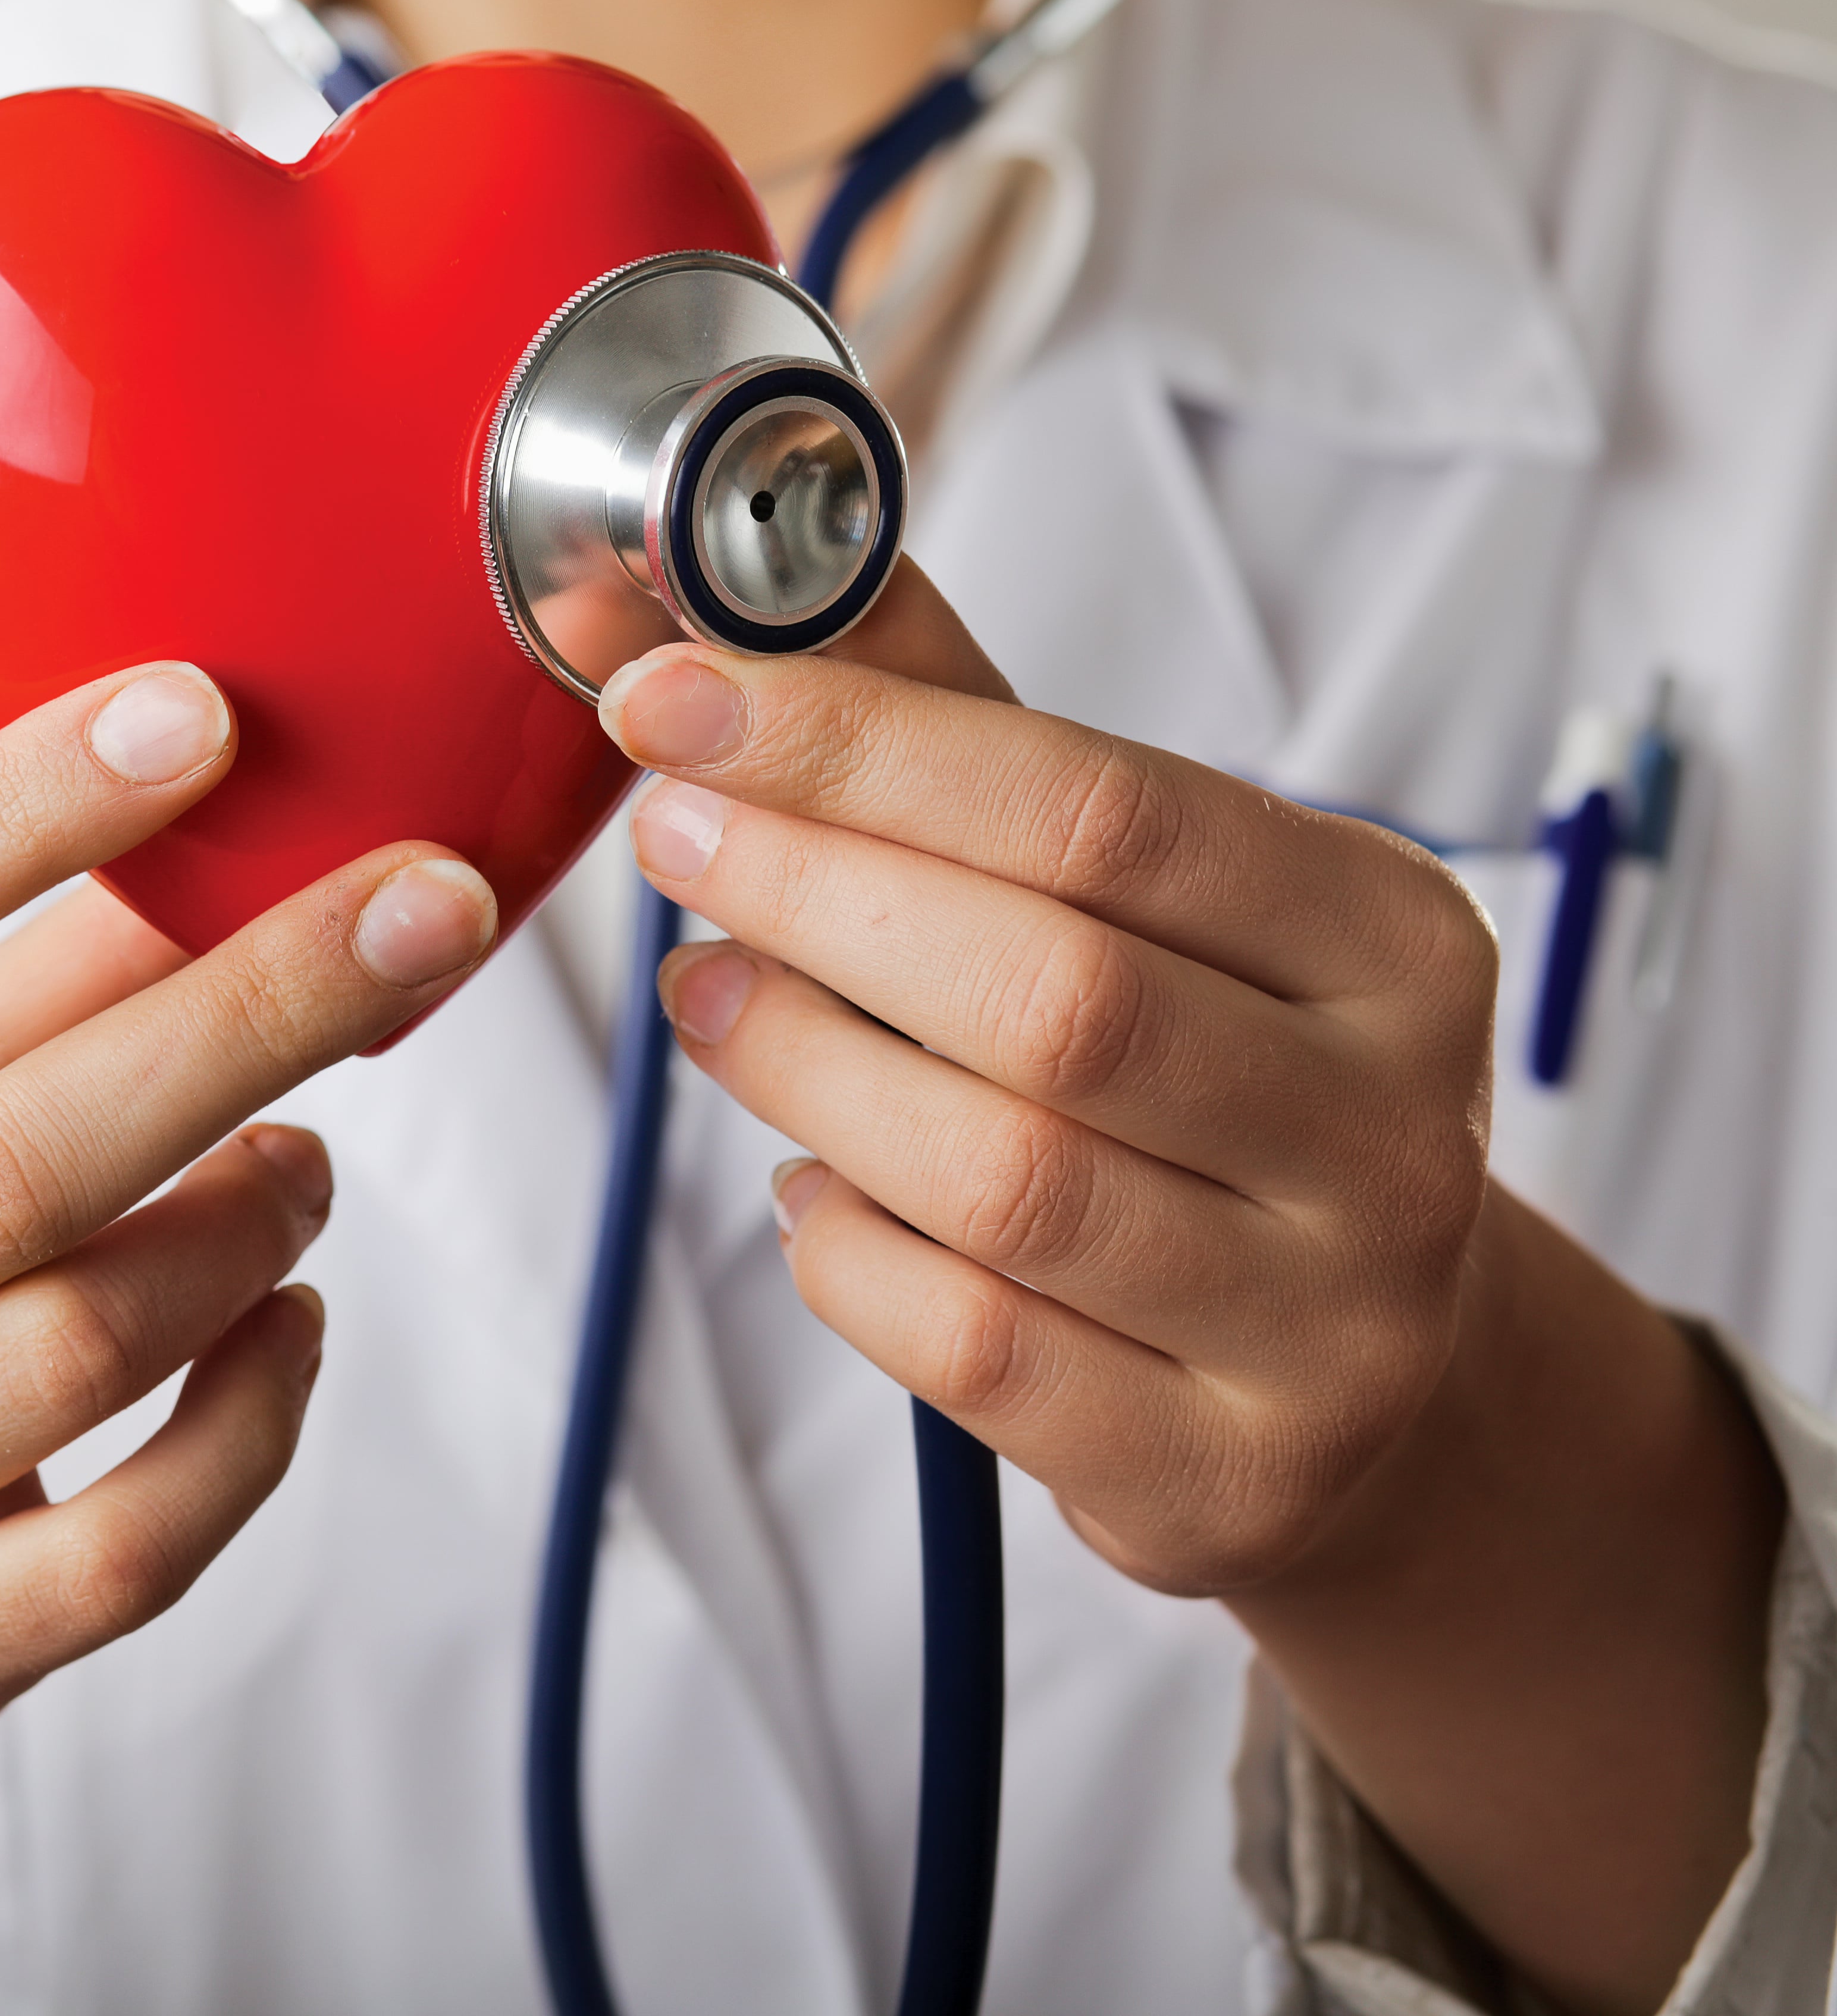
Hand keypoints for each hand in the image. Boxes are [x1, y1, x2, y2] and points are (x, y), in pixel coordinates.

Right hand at [0, 662, 495, 2015]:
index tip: (198, 708)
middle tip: (427, 906)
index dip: (17, 807)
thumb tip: (230, 815)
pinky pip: (141, 1541)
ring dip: (257, 1219)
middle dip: (259, 1007)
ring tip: (308, 1151)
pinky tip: (288, 1321)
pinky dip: (256, 1419)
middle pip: (28, 1152)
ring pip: (102, 1340)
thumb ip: (5, 975)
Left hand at [600, 562, 1778, 2014]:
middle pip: (1048, 992)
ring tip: (706, 998)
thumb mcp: (1136, 890)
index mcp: (1390, 937)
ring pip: (999, 1176)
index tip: (676, 695)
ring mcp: (1321, 1322)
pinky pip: (970, 1345)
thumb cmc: (1208, 1073)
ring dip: (800, 1067)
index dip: (861, 747)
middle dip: (813, 895)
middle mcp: (1387, 1130)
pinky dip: (844, 1250)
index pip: (1103, 809)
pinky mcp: (1220, 1473)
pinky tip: (806, 1182)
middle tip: (669, 837)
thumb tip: (695, 586)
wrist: (1370, 1371)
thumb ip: (943, 725)